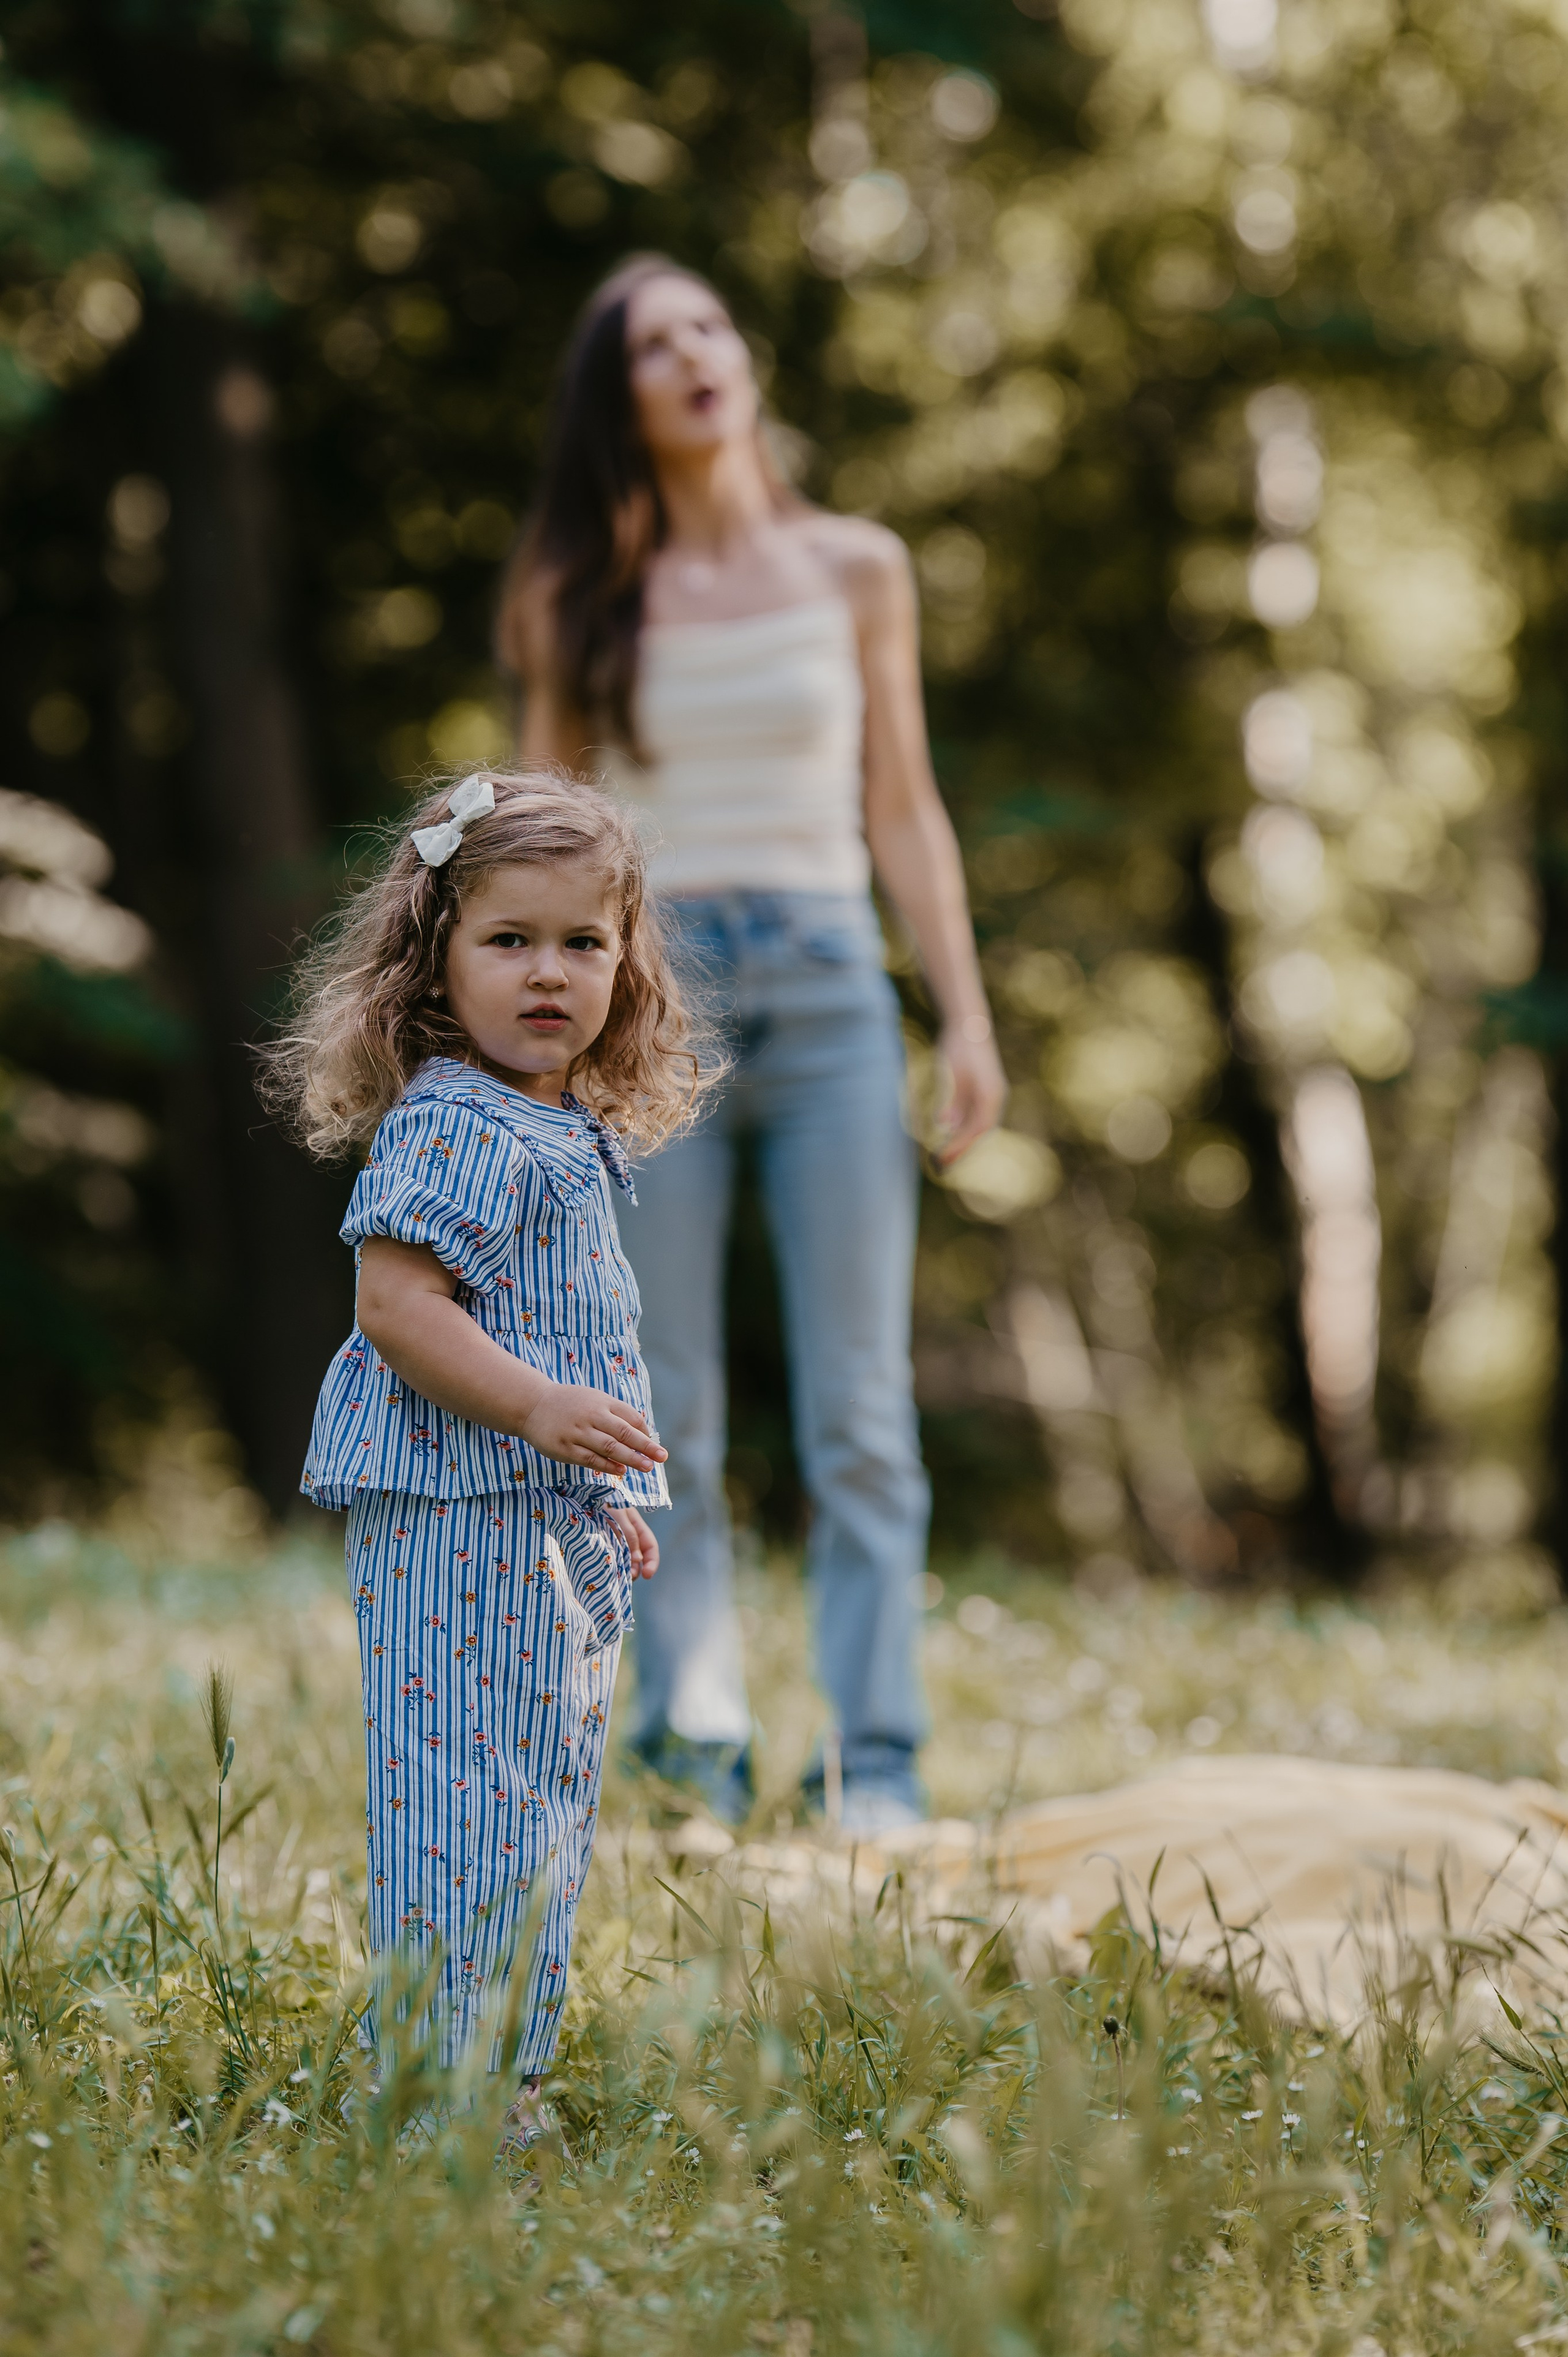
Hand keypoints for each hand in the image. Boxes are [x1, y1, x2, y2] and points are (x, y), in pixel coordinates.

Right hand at [516, 1381, 667, 1479]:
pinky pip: (590, 1459)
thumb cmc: (570, 1404)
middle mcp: (592, 1416)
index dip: (644, 1433)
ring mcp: (578, 1432)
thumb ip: (615, 1413)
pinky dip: (607, 1466)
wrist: (532, 1405)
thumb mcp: (593, 1399)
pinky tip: (620, 1471)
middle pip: (624, 1432)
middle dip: (645, 1446)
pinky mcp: (565, 1448)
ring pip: (609, 1447)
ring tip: (647, 1467)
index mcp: (602, 1402)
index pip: (630, 1417)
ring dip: (630, 1458)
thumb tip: (642, 1433)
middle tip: (662, 1457)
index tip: (653, 1445)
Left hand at [606, 1505, 659, 1578]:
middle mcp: (629, 1535)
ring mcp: (616, 1539)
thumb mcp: (618, 1514)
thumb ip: (629, 1534)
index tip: (647, 1575)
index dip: (652, 1562)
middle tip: (628, 1577)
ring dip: (625, 1569)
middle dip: (637, 1569)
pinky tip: (609, 1570)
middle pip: (640, 1556)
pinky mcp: (604, 1543)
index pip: (651, 1547)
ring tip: (619, 1576)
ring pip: (626, 1559)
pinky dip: (613, 1565)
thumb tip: (638, 1559)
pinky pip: (612, 1557)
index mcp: (637, 1526)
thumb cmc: (604, 1500)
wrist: (583, 1494)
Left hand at [933, 1020, 1006, 1164]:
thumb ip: (952, 1098)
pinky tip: (949, 1140)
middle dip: (961, 1152)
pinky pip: (975, 1120)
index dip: (959, 1147)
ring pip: (978, 1129)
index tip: (941, 1159)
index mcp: (990, 1094)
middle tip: (939, 1168)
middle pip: (979, 1134)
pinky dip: (963, 1133)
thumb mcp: (952, 1071)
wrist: (969, 1025)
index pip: (975, 1129)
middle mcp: (994, 1099)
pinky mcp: (984, 1094)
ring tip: (942, 1161)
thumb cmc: (958, 1045)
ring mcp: (991, 1096)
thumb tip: (946, 1123)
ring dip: (962, 1146)